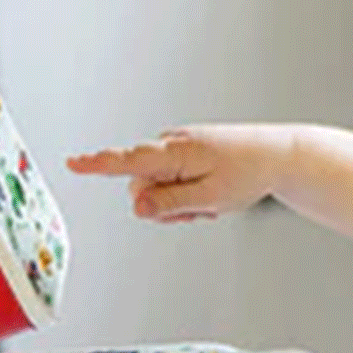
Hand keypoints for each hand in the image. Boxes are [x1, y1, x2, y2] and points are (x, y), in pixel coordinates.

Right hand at [66, 125, 292, 221]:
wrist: (279, 154)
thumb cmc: (250, 171)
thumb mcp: (210, 198)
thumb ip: (169, 204)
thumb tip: (136, 206)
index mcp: (176, 152)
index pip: (127, 160)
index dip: (97, 164)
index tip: (73, 163)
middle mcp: (172, 144)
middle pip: (142, 187)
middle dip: (163, 205)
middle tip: (201, 207)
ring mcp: (179, 148)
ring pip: (158, 188)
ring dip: (178, 202)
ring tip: (211, 197)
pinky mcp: (186, 153)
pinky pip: (172, 181)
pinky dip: (186, 193)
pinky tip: (211, 191)